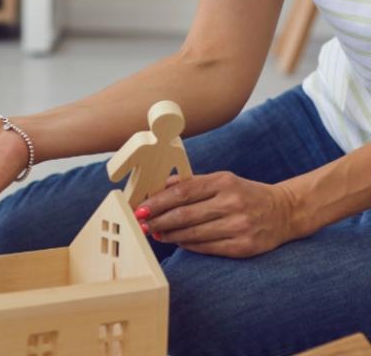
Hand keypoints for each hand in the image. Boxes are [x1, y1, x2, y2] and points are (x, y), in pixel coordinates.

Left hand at [139, 172, 297, 257]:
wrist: (285, 211)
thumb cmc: (246, 194)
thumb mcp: (222, 180)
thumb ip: (192, 182)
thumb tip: (161, 186)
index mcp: (224, 182)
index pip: (182, 192)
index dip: (157, 202)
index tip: (141, 208)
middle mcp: (232, 203)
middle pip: (184, 214)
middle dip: (158, 221)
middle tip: (142, 224)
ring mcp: (239, 226)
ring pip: (193, 233)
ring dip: (169, 235)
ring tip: (156, 233)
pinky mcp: (244, 246)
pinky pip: (206, 247)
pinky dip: (187, 244)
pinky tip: (177, 241)